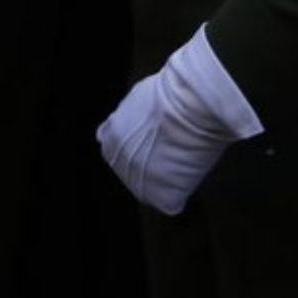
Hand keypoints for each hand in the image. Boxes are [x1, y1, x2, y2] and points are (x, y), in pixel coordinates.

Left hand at [95, 25, 261, 215]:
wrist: (188, 106)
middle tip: (172, 154)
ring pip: (151, 189)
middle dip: (150, 166)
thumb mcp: (137, 100)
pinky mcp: (161, 196)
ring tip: (183, 161)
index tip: (154, 143)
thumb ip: (131, 117)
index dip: (138, 149)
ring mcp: (137, 183)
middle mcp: (116, 162)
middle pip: (133, 172)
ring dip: (165, 180)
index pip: (117, 151)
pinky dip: (180, 194)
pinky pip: (171, 203)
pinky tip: (189, 176)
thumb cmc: (167, 94)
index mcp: (108, 138)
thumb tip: (139, 118)